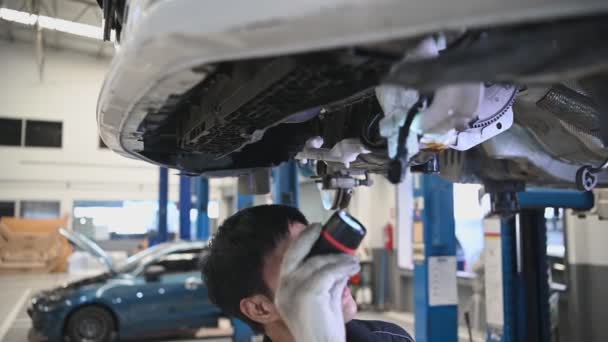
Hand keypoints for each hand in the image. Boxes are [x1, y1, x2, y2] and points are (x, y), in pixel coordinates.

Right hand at [275, 224, 359, 341]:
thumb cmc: (324, 331)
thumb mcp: (323, 300)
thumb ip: (327, 281)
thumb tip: (339, 262)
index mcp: (284, 291)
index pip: (289, 259)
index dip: (301, 242)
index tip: (314, 232)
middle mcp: (284, 289)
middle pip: (295, 252)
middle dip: (308, 236)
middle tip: (321, 228)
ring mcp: (294, 290)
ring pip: (318, 262)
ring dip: (339, 258)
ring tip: (353, 261)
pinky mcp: (308, 292)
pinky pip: (329, 271)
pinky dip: (344, 266)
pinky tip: (353, 267)